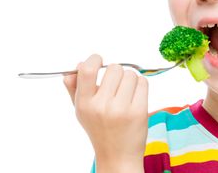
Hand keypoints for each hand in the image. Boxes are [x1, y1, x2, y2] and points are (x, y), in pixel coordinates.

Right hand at [63, 54, 147, 172]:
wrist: (117, 156)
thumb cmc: (99, 129)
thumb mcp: (81, 110)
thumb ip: (75, 88)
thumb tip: (75, 67)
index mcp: (84, 103)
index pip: (87, 70)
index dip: (95, 59)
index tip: (99, 61)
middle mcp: (102, 106)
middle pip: (114, 68)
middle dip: (117, 73)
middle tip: (115, 84)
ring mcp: (121, 109)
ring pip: (130, 74)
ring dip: (130, 79)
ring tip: (125, 93)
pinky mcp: (139, 111)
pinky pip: (143, 83)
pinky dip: (140, 86)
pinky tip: (134, 96)